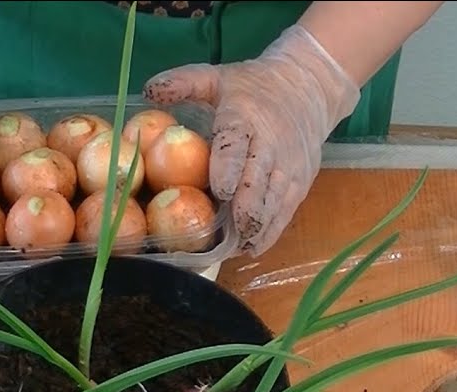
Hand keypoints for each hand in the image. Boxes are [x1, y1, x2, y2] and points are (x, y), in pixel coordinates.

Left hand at [143, 25, 359, 255]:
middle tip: (224, 236)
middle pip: (259, 182)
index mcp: (246, 118)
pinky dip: (270, 232)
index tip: (219, 191)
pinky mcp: (300, 183)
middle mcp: (272, 145)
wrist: (308, 88)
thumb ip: (184, 83)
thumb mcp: (218, 77)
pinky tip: (251, 246)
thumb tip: (148, 91)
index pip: (237, 145)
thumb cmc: (253, 87)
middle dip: (243, 210)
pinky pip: (285, 212)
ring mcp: (289, 167)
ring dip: (255, 227)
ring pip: (274, 203)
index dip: (229, 169)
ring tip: (233, 248)